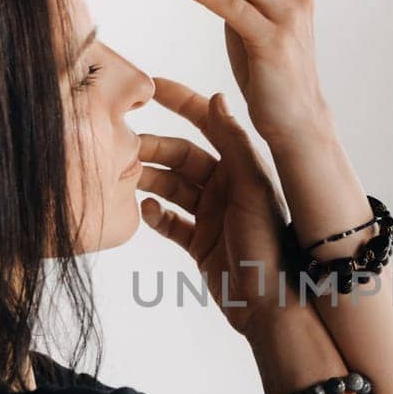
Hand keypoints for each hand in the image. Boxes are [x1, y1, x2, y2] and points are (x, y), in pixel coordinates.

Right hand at [137, 77, 291, 337]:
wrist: (271, 305)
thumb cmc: (270, 245)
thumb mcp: (252, 186)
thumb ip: (234, 142)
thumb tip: (215, 97)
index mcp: (242, 167)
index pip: (207, 123)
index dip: (181, 103)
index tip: (149, 88)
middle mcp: (226, 187)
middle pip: (181, 157)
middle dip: (153, 149)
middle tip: (121, 147)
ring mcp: (211, 215)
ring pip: (171, 188)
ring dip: (148, 181)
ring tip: (123, 178)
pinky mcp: (199, 244)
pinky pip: (170, 222)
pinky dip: (155, 216)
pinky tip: (144, 212)